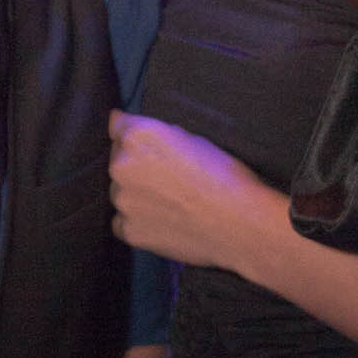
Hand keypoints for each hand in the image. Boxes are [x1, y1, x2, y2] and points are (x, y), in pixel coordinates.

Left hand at [109, 110, 266, 268]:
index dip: (131, 134)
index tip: (141, 142)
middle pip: (118, 161)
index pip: (117, 126)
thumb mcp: (195, 139)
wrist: (240, 223)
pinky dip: (138, 222)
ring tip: (170, 203)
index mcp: (138, 136)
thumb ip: (161, 136)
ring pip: (121, 193)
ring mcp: (123, 201)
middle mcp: (121, 166)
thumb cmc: (225, 176)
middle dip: (136, 166)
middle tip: (168, 179)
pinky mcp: (129, 230)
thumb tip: (143, 135)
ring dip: (136, 195)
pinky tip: (164, 222)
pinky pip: (123, 222)